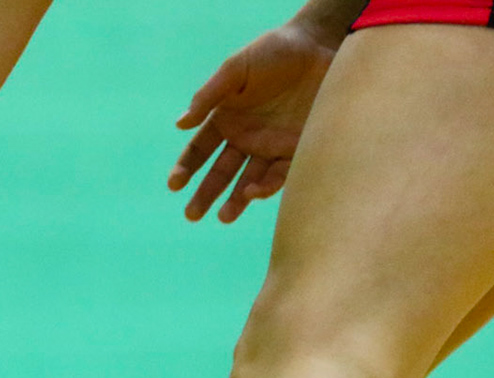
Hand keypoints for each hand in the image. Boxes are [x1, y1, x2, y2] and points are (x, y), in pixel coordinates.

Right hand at [168, 23, 335, 224]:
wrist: (319, 45)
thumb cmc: (274, 52)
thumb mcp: (236, 69)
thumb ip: (208, 96)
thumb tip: (180, 124)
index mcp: (226, 118)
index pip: (200, 150)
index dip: (186, 168)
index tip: (174, 185)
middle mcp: (246, 138)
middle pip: (221, 173)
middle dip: (206, 194)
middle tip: (192, 214)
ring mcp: (270, 147)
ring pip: (248, 181)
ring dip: (236, 200)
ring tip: (224, 216)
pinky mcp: (296, 151)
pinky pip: (279, 175)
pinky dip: (265, 187)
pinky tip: (252, 193)